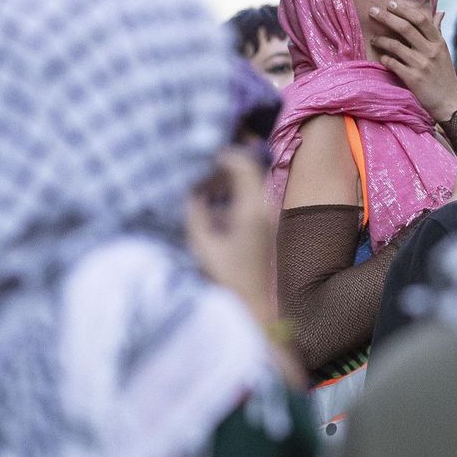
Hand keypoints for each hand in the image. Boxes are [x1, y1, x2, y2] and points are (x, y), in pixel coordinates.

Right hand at [186, 149, 273, 314]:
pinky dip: (231, 193)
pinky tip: (212, 203)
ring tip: (201, 185)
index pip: (244, 166)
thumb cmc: (226, 277)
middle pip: (247, 171)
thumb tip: (191, 190)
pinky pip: (249, 198)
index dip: (224, 154)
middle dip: (222, 166)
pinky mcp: (264, 225)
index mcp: (251, 210)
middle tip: (198, 167)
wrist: (251, 302)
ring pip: (248, 184)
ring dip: (226, 180)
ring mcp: (266, 217)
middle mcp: (263, 209)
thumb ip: (195, 212)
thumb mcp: (202, 244)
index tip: (203, 153)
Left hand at [370, 3, 456, 121]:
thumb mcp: (444, 51)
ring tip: (373, 39)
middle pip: (406, 28)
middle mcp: (431, 51)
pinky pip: (393, 64)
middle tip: (372, 11)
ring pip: (396, 45)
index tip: (390, 4)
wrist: (450, 103)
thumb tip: (440, 12)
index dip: (404, 10)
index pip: (421, 19)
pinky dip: (385, 59)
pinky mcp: (413, 79)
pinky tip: (381, 58)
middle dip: (386, 17)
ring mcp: (422, 65)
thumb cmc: (445, 75)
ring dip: (381, 39)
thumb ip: (438, 31)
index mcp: (438, 42)